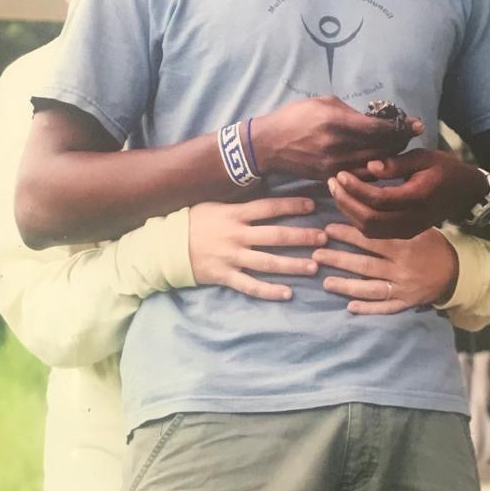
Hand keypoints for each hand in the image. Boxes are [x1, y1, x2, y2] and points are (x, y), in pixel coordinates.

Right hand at [189, 197, 326, 300]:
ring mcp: (231, 257)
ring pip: (267, 262)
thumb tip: (264, 196)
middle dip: (302, 237)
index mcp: (234, 214)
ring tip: (313, 266)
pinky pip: (250, 286)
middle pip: (275, 235)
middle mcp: (236, 235)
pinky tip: (287, 293)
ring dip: (292, 265)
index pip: (268, 208)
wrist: (165, 245)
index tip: (313, 206)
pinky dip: (269, 291)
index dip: (292, 206)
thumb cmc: (193, 221)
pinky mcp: (224, 276)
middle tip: (324, 238)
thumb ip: (239, 204)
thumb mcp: (214, 204)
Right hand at [250, 96, 422, 180]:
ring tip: (399, 146)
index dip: (401, 126)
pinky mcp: (331, 178)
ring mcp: (336, 166)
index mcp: (337, 123)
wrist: (269, 145)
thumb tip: (372, 120)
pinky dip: (376, 167)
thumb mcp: (322, 103)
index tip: (417, 123)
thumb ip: (350, 112)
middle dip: (401, 140)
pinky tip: (382, 160)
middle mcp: (339, 147)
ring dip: (391, 155)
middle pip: (383, 148)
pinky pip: (362, 174)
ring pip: (376, 164)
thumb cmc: (295, 117)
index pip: (379, 128)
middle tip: (411, 133)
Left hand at [312, 224, 458, 314]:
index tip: (328, 230)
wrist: (457, 271)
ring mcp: (403, 289)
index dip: (348, 235)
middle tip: (316, 254)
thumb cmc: (432, 244)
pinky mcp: (406, 304)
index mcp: (404, 247)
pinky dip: (368, 308)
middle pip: (365, 265)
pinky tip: (349, 307)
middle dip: (339, 260)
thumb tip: (364, 209)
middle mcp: (401, 269)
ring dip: (347, 286)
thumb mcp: (418, 228)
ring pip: (371, 288)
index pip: (371, 240)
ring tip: (326, 282)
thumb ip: (394, 223)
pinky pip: (385, 308)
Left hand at [328, 149, 485, 238]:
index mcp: (418, 198)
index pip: (379, 199)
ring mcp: (408, 230)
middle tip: (332, 182)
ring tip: (336, 190)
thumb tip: (370, 167)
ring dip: (348, 211)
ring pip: (369, 230)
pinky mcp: (403, 234)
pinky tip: (348, 202)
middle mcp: (412, 220)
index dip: (356, 188)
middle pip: (370, 219)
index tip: (341, 174)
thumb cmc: (444, 169)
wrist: (465, 192)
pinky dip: (357, 219)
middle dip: (346, 201)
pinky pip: (375, 232)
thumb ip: (397, 163)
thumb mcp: (424, 157)